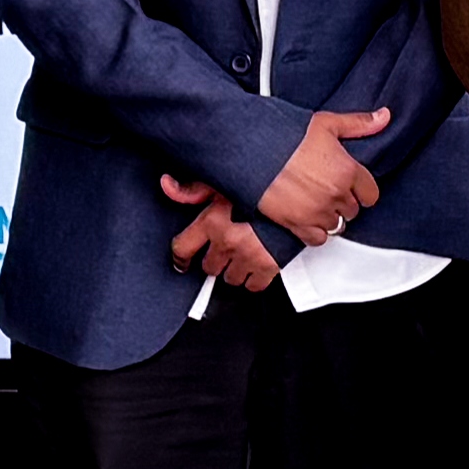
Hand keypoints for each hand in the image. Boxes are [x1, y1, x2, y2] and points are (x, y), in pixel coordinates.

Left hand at [160, 174, 279, 291]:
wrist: (302, 195)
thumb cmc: (263, 187)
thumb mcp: (225, 182)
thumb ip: (193, 189)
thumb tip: (167, 185)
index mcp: (213, 221)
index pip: (183, 248)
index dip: (180, 258)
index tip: (182, 262)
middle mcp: (228, 241)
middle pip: (209, 267)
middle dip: (215, 260)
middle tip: (225, 248)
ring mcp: (248, 256)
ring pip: (231, 278)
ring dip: (235, 270)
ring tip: (243, 254)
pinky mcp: (269, 266)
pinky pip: (254, 286)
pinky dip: (255, 279)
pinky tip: (257, 265)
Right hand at [256, 107, 391, 240]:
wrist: (252, 150)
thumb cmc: (286, 136)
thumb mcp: (327, 123)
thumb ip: (359, 124)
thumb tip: (384, 117)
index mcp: (348, 171)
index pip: (371, 194)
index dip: (361, 191)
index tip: (352, 186)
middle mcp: (336, 194)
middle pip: (352, 210)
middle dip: (343, 202)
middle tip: (328, 191)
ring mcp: (318, 211)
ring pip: (336, 225)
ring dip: (330, 217)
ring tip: (317, 203)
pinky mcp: (298, 224)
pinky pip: (318, 239)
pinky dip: (315, 232)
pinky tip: (308, 219)